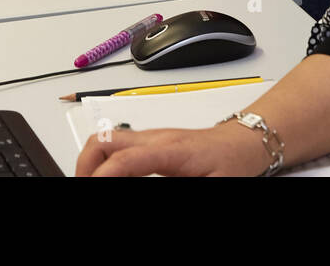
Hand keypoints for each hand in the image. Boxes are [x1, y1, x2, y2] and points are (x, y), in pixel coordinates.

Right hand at [76, 123, 269, 176]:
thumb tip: (151, 186)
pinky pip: (116, 148)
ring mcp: (150, 138)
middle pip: (103, 140)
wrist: (244, 141)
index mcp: (171, 150)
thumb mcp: (213, 185)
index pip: (126, 158)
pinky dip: (103, 163)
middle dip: (84, 166)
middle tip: (84, 186)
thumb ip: (177, 190)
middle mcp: (155, 138)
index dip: (104, 176)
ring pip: (105, 141)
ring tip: (92, 184)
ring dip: (90, 163)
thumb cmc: (232, 162)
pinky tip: (109, 179)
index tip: (92, 187)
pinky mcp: (150, 143)